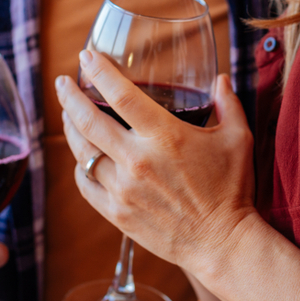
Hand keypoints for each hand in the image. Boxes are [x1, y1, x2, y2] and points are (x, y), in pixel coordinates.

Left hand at [54, 51, 255, 271]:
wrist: (222, 244)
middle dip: (69, 96)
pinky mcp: (117, 213)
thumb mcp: (238, 139)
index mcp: (165, 136)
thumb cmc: (232, 190)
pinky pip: (85, 184)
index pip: (121, 95)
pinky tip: (81, 156)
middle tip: (62, 82)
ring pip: (82, 152)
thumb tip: (220, 79)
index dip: (99, 71)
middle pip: (88, 121)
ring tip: (67, 113)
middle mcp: (137, 160)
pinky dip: (79, 166)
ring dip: (70, 128)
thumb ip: (228, 104)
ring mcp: (123, 189)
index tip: (85, 57)